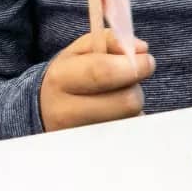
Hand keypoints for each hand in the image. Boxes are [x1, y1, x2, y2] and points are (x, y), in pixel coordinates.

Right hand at [39, 28, 155, 131]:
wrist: (44, 111)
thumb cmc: (71, 75)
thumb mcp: (82, 50)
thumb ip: (111, 40)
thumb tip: (141, 49)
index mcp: (61, 79)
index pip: (102, 72)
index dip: (132, 66)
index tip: (147, 60)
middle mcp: (66, 112)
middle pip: (126, 101)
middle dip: (135, 86)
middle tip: (128, 80)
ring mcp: (79, 137)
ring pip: (131, 118)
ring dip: (132, 105)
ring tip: (113, 98)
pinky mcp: (92, 150)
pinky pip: (129, 134)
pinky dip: (128, 120)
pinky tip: (112, 115)